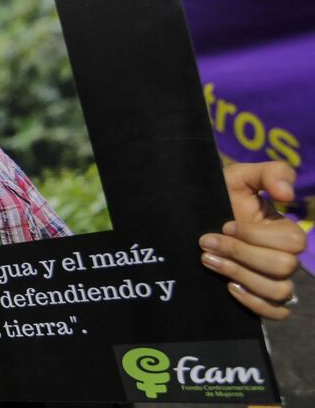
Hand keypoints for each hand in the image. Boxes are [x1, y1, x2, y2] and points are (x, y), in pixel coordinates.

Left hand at [200, 161, 305, 318]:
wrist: (192, 220)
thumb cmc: (219, 197)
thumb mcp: (240, 176)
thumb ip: (271, 173)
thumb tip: (288, 195)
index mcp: (284, 229)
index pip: (292, 240)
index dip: (256, 235)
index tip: (225, 224)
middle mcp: (283, 256)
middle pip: (283, 266)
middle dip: (240, 254)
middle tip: (207, 243)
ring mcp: (273, 279)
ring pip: (278, 290)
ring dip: (239, 275)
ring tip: (208, 260)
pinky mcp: (261, 297)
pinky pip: (277, 311)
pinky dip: (255, 303)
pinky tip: (229, 287)